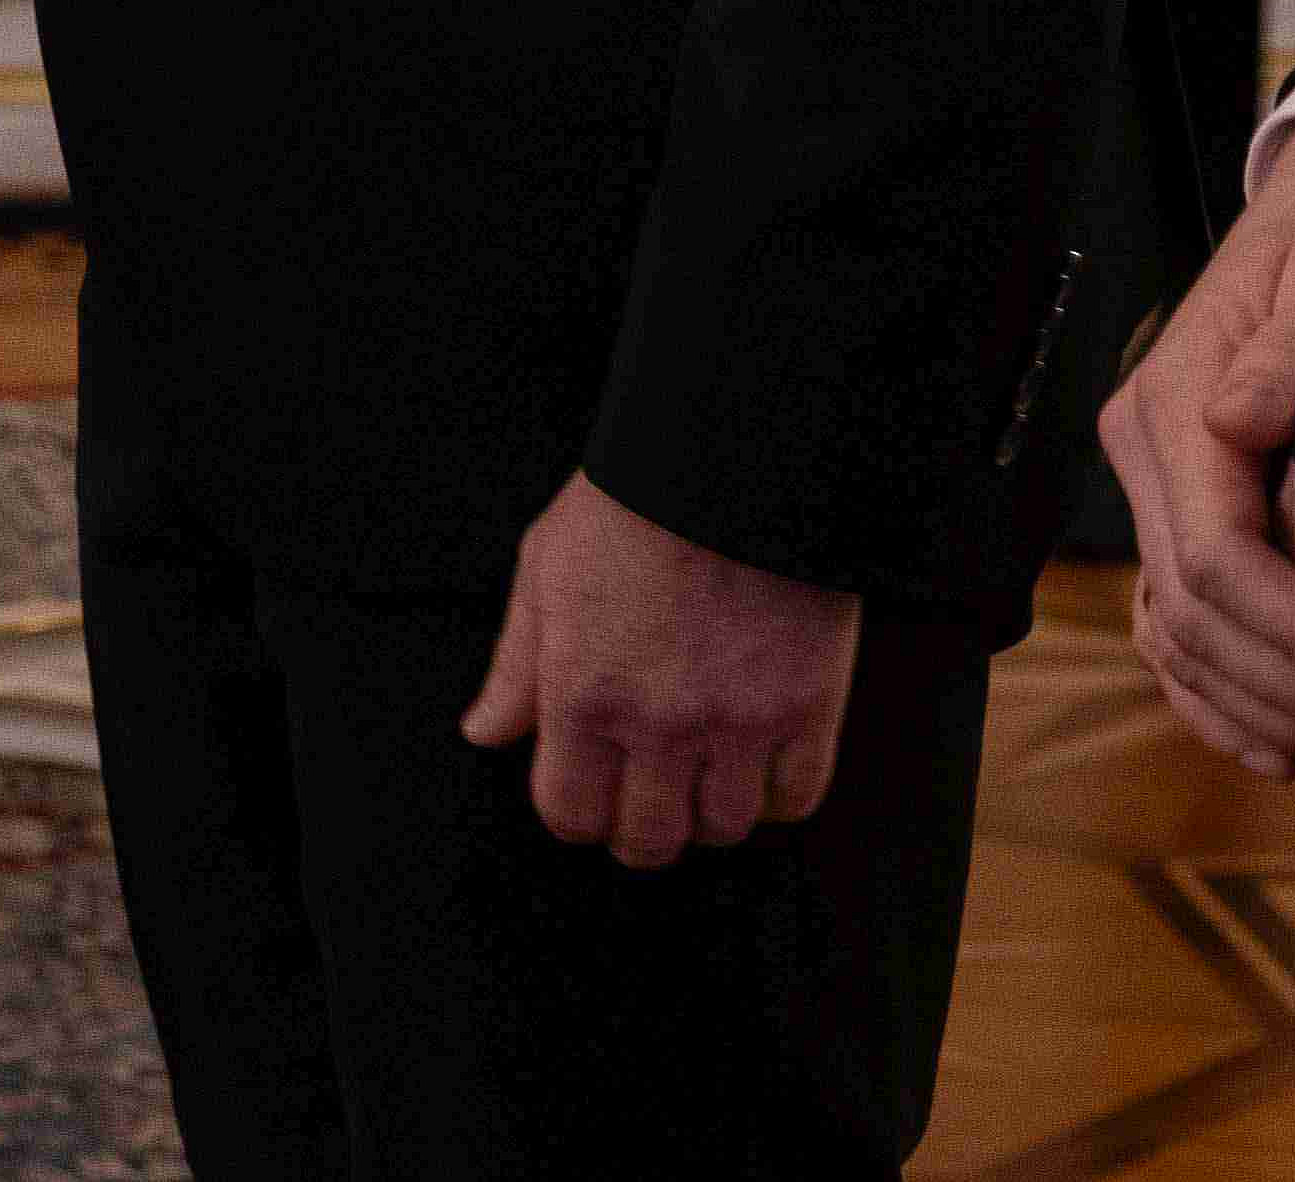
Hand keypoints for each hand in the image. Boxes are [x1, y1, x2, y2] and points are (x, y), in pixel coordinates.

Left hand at [457, 475, 858, 867]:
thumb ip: (515, 666)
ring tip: (702, 772)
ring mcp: (738, 722)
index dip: (576, 812)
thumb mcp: (545, 569)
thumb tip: (486, 730)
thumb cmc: (635, 502)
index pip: (570, 814)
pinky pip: (796, 799)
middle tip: (645, 796)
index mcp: (584, 694)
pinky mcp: (808, 708)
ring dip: (708, 812)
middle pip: (648, 839)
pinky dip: (776, 796)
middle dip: (639, 828)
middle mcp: (659, 723)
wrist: (733, 456)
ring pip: (723, 828)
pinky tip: (758, 765)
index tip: (587, 792)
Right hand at [1106, 117, 1294, 788]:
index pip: (1211, 558)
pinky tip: (1283, 752)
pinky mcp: (1181, 515)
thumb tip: (1240, 413)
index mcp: (1173, 403)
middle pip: (1193, 616)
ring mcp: (1156, 490)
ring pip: (1178, 640)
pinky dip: (1219, 703)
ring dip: (1270, 710)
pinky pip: (1174, 634)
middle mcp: (1145, 453)